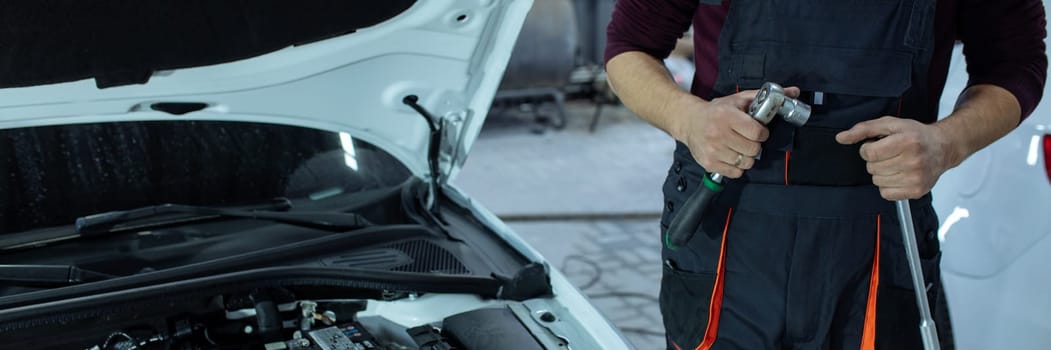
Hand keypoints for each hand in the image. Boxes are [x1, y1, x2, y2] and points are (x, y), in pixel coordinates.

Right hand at [673, 87, 799, 177]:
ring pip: (746, 163)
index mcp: (727, 116)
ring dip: (746, 156)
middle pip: (753, 150)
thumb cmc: (717, 111)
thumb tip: (793, 92)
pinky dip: (737, 167)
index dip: (762, 133)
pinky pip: (735, 173)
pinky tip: (731, 155)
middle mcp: (718, 134)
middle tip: (747, 139)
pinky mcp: (709, 163)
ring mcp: (713, 150)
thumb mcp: (739, 99)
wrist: (690, 121)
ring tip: (739, 147)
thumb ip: (765, 97)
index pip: (757, 133)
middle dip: (754, 145)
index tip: (757, 131)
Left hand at [835, 116, 956, 199]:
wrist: (942, 147)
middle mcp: (914, 161)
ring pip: (877, 181)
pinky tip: (898, 174)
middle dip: (876, 160)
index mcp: (907, 142)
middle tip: (890, 154)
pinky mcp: (916, 191)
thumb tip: (841, 138)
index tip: (877, 145)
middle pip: (872, 168)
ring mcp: (916, 178)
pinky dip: (887, 185)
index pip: (869, 154)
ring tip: (896, 163)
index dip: (868, 149)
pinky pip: (886, 193)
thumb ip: (863, 129)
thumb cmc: (915, 135)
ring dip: (881, 173)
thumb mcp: (889, 124)